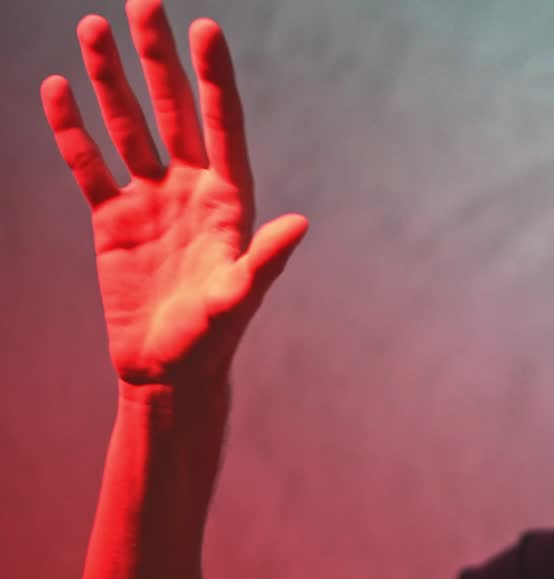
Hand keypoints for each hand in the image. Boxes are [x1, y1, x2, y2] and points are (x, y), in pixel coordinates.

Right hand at [41, 0, 306, 385]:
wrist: (166, 372)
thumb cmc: (212, 340)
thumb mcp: (239, 299)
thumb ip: (265, 260)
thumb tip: (302, 224)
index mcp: (229, 200)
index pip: (221, 124)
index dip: (213, 78)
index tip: (206, 28)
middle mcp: (191, 189)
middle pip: (172, 110)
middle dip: (157, 57)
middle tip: (142, 1)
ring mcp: (151, 199)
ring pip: (127, 125)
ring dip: (109, 79)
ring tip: (90, 28)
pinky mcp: (113, 218)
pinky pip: (88, 163)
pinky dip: (72, 128)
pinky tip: (58, 88)